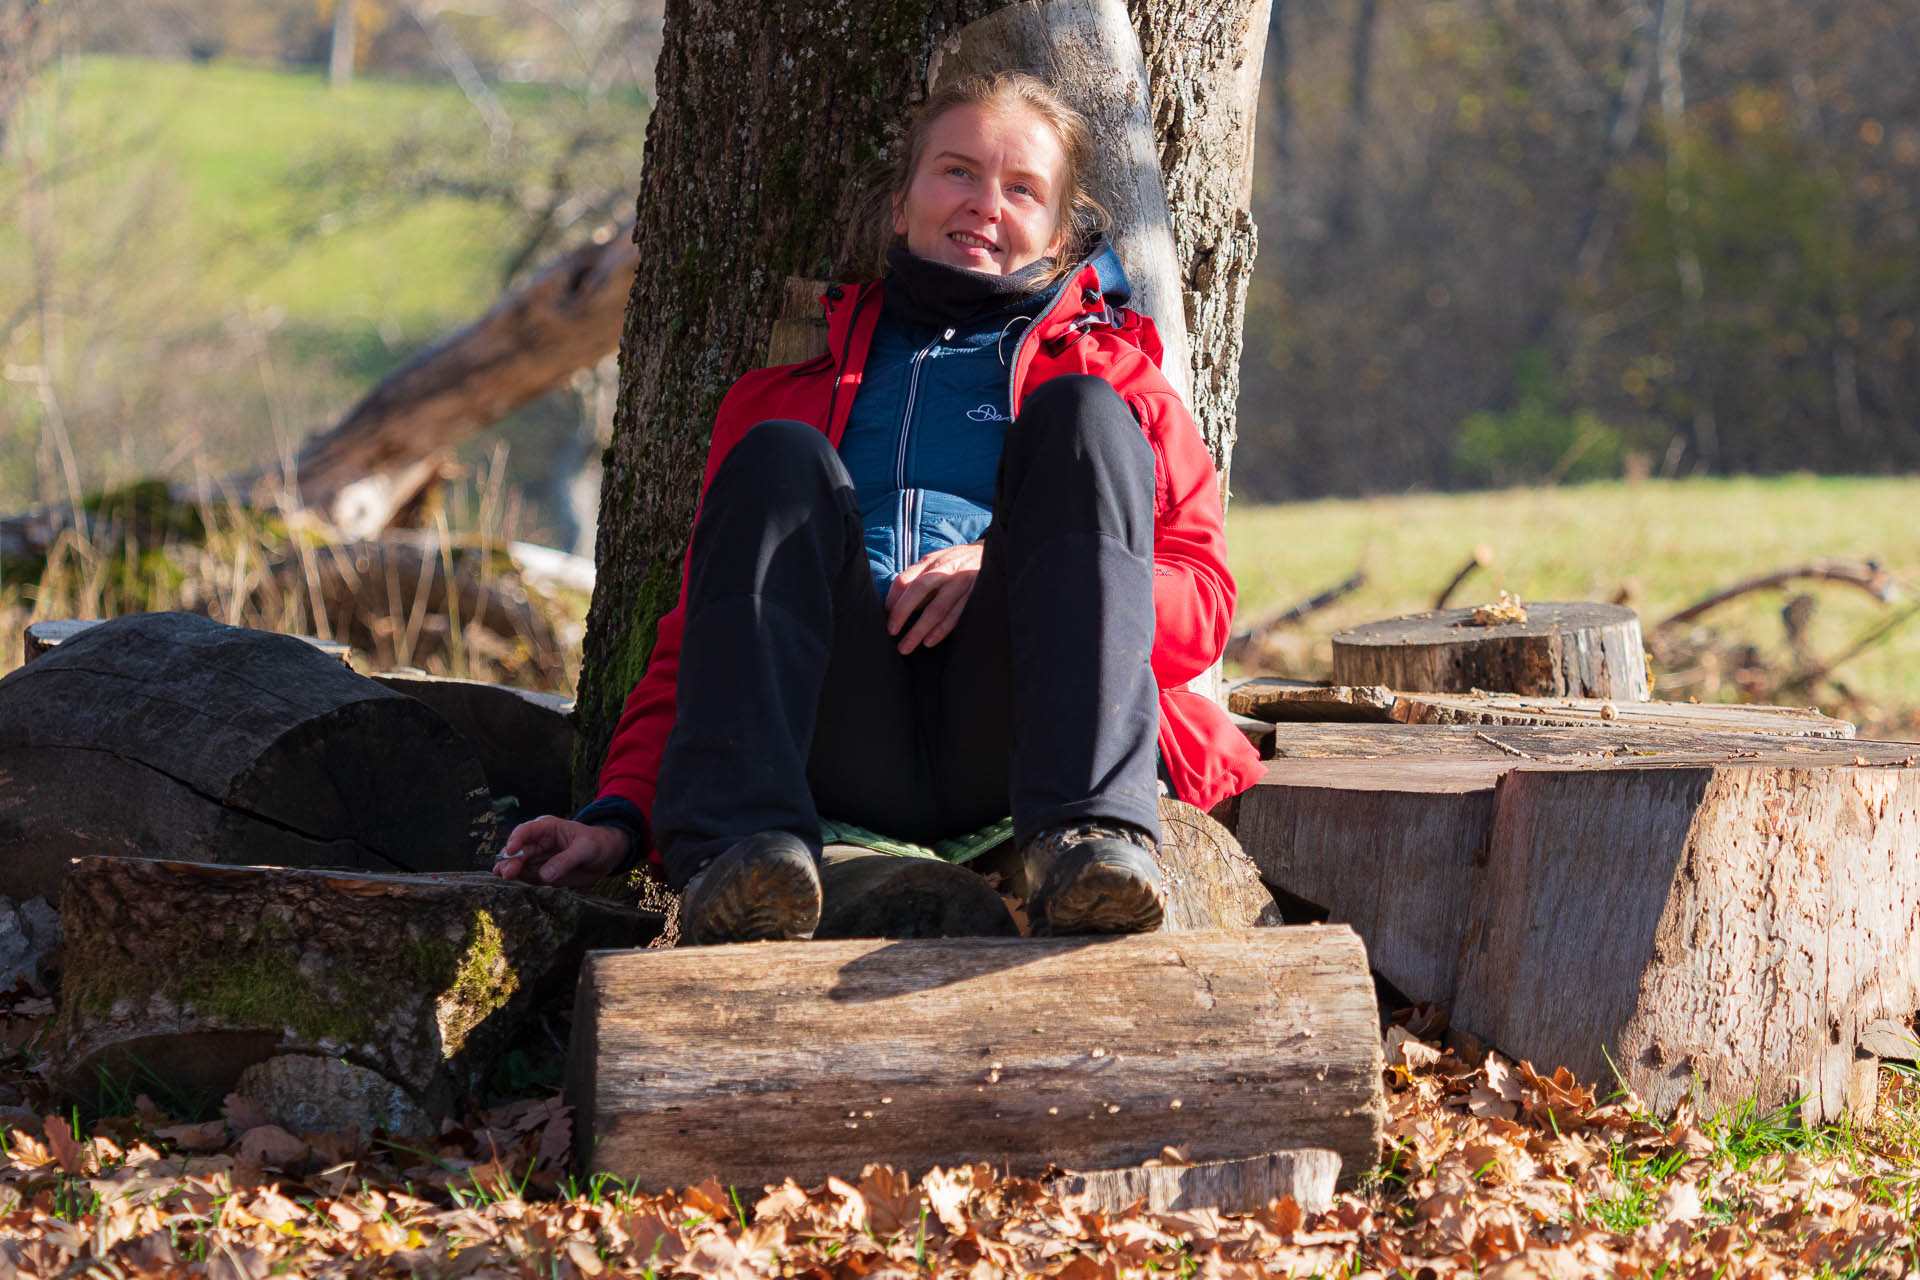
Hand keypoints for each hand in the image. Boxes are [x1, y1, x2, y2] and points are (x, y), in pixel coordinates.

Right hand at [491, 816, 629, 887]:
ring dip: (510, 872)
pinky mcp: (542, 874)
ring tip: (503, 880)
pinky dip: (520, 883)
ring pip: (519, 865)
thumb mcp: (585, 848)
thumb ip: (566, 860)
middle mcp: (538, 843)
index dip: (515, 840)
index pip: (525, 831)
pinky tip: (512, 887)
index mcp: (547, 828)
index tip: (510, 851)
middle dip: (510, 861)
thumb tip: (544, 875)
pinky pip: (528, 878)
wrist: (607, 856)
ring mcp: (539, 860)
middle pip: (518, 851)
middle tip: (506, 873)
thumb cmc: (597, 844)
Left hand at [886, 542, 983, 652]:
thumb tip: (896, 606)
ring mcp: (960, 582)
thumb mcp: (935, 564)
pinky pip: (956, 615)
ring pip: (937, 608)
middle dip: (902, 612)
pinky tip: (929, 641)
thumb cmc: (956, 564)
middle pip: (919, 590)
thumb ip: (918, 580)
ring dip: (920, 629)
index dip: (892, 599)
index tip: (886, 616)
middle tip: (891, 632)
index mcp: (930, 562)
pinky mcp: (974, 594)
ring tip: (906, 646)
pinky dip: (941, 630)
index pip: (904, 579)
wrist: (991, 555)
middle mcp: (944, 570)